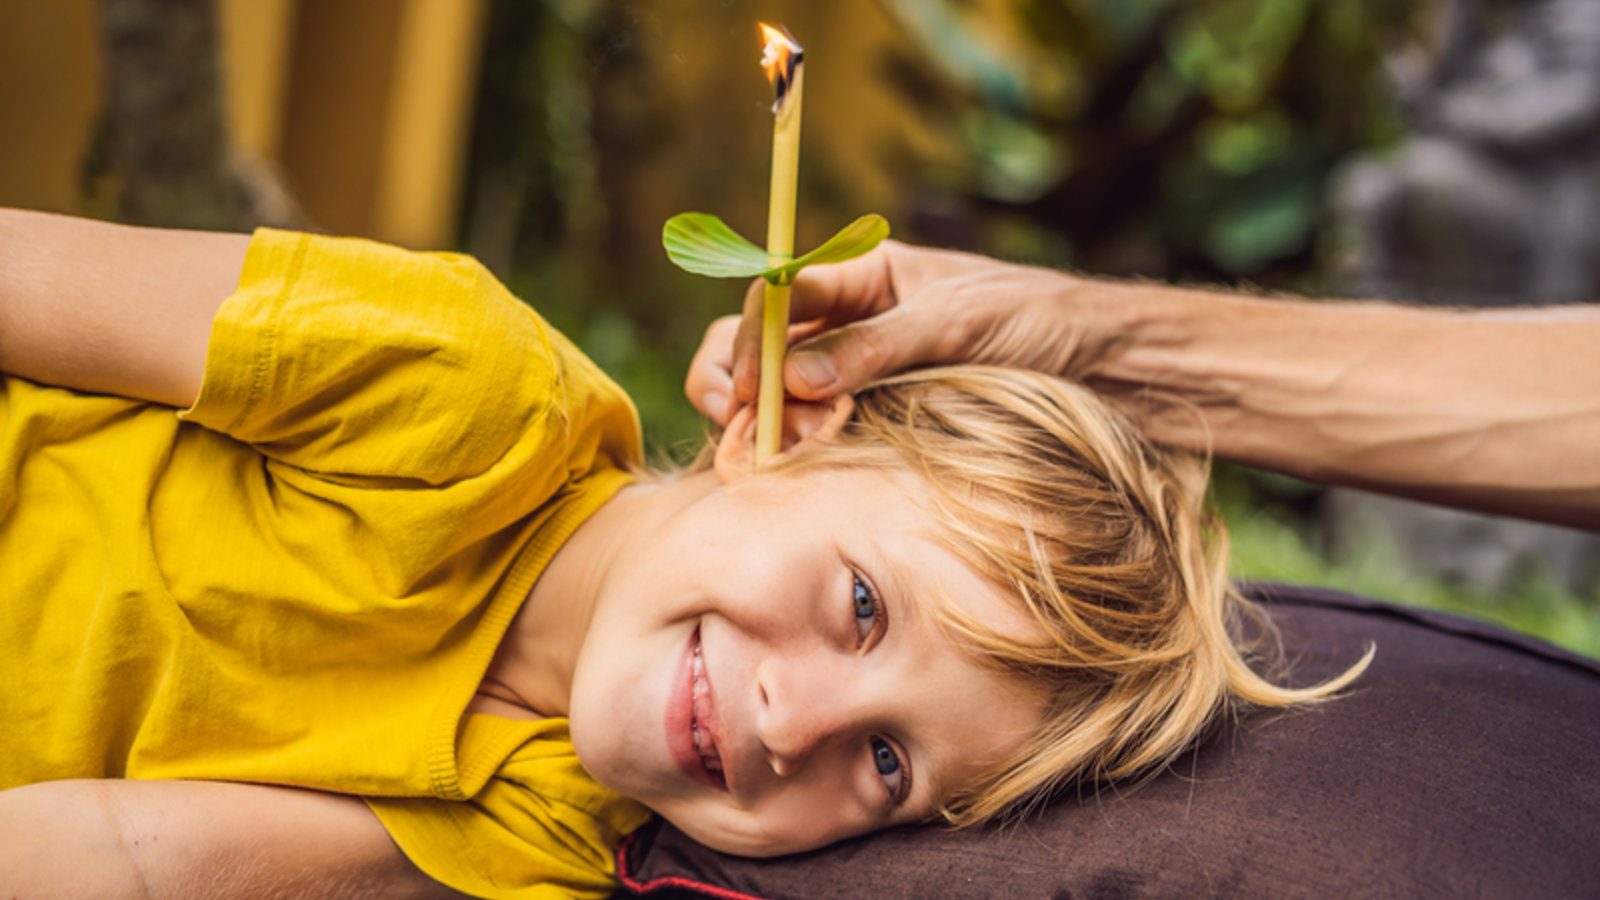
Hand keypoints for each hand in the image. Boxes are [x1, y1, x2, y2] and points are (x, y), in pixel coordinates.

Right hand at [685, 239, 1103, 426]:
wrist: (1102, 365)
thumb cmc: (1035, 321)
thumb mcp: (956, 324)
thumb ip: (874, 347)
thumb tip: (794, 378)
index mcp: (861, 274)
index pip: (778, 294)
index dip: (756, 338)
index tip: (756, 389)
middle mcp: (845, 322)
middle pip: (753, 343)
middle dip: (734, 381)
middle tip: (746, 428)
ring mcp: (852, 374)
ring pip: (770, 393)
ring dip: (758, 423)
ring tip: (775, 455)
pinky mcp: (868, 420)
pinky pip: (809, 431)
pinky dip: (791, 450)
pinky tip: (799, 472)